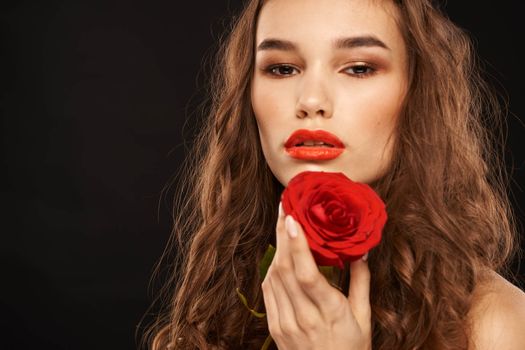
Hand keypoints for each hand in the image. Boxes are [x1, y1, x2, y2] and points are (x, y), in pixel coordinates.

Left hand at [261, 202, 371, 349]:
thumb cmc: (351, 349)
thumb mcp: (364, 318)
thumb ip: (361, 282)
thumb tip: (360, 250)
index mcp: (331, 312)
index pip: (307, 274)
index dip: (296, 245)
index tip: (293, 219)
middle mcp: (304, 317)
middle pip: (285, 268)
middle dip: (282, 235)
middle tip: (285, 209)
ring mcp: (286, 324)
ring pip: (274, 276)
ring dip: (277, 248)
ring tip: (283, 225)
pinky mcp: (275, 329)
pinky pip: (268, 290)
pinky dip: (272, 269)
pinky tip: (279, 255)